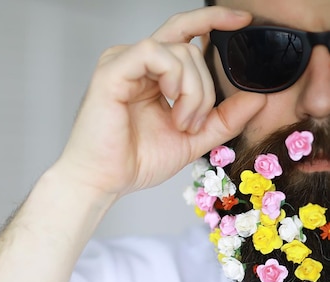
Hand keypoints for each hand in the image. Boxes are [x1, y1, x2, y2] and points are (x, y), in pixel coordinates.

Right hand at [55, 6, 266, 200]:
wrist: (102, 182)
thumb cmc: (133, 161)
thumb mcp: (191, 139)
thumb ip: (223, 118)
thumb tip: (258, 98)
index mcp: (151, 75)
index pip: (184, 33)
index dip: (213, 20)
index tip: (242, 22)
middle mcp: (136, 64)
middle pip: (188, 45)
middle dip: (205, 87)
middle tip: (194, 123)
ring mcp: (122, 63)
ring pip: (178, 49)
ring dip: (193, 90)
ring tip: (181, 122)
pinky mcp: (112, 70)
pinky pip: (155, 51)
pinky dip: (174, 76)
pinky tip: (170, 101)